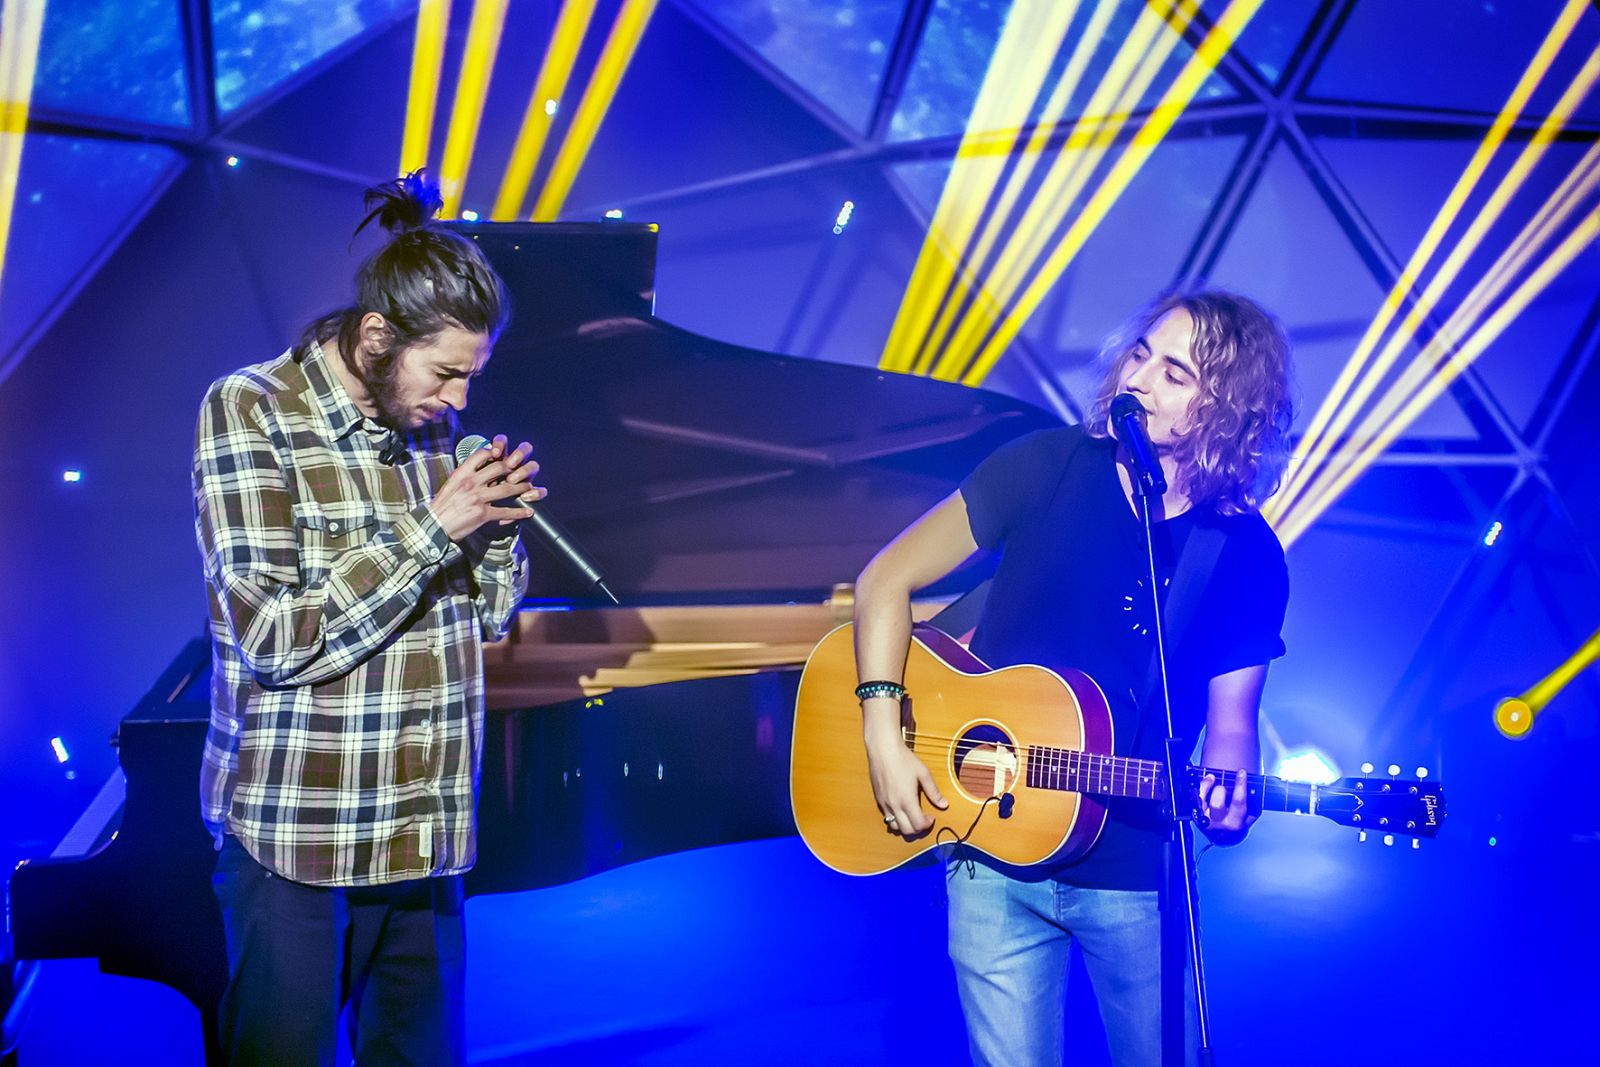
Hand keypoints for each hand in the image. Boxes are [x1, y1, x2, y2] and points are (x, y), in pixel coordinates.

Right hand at [430, 434, 546, 541]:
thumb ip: (466, 476)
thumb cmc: (442, 506)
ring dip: (522, 488)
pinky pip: (506, 511)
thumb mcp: (451, 484)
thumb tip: (480, 471)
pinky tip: (528, 512)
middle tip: (522, 470)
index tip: (504, 454)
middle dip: (514, 468)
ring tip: (530, 488)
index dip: (496, 452)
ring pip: (508, 488)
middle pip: (500, 468)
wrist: (433, 526)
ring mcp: (478, 498)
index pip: (482, 454)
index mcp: (462, 473)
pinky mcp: (482, 514)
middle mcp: (471, 482)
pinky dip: (519, 512)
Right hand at [863, 700, 947, 838]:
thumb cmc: (904, 759)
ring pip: (894, 827)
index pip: (918, 825)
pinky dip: (895, 818)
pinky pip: (887, 817)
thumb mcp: (923, 773)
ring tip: (912, 815)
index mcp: (907, 800)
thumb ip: (933, 791)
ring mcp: (884, 803)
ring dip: (905, 826)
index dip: (927, 824)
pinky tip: (901, 807)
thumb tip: (944, 804)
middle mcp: (894, 805)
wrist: (883, 749)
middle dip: (917, 828)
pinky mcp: (878, 799)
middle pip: (906, 831)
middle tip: (923, 818)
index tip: (931, 816)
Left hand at [1197, 768, 1254, 846]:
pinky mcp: (1196, 817)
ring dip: (1206, 786)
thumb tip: (1252, 785)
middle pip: (1217, 804)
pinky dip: (1198, 789)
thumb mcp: (1249, 816)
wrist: (1225, 838)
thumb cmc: (1238, 823)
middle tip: (1223, 785)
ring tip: (1211, 778)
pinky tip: (1204, 783)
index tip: (1241, 773)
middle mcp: (1219, 823)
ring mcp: (1206, 821)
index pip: (1238, 802)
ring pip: (1201, 801)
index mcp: (1236, 823)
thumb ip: (1252, 804)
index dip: (1240, 786)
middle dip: (1220, 790)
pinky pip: (1193, 800)